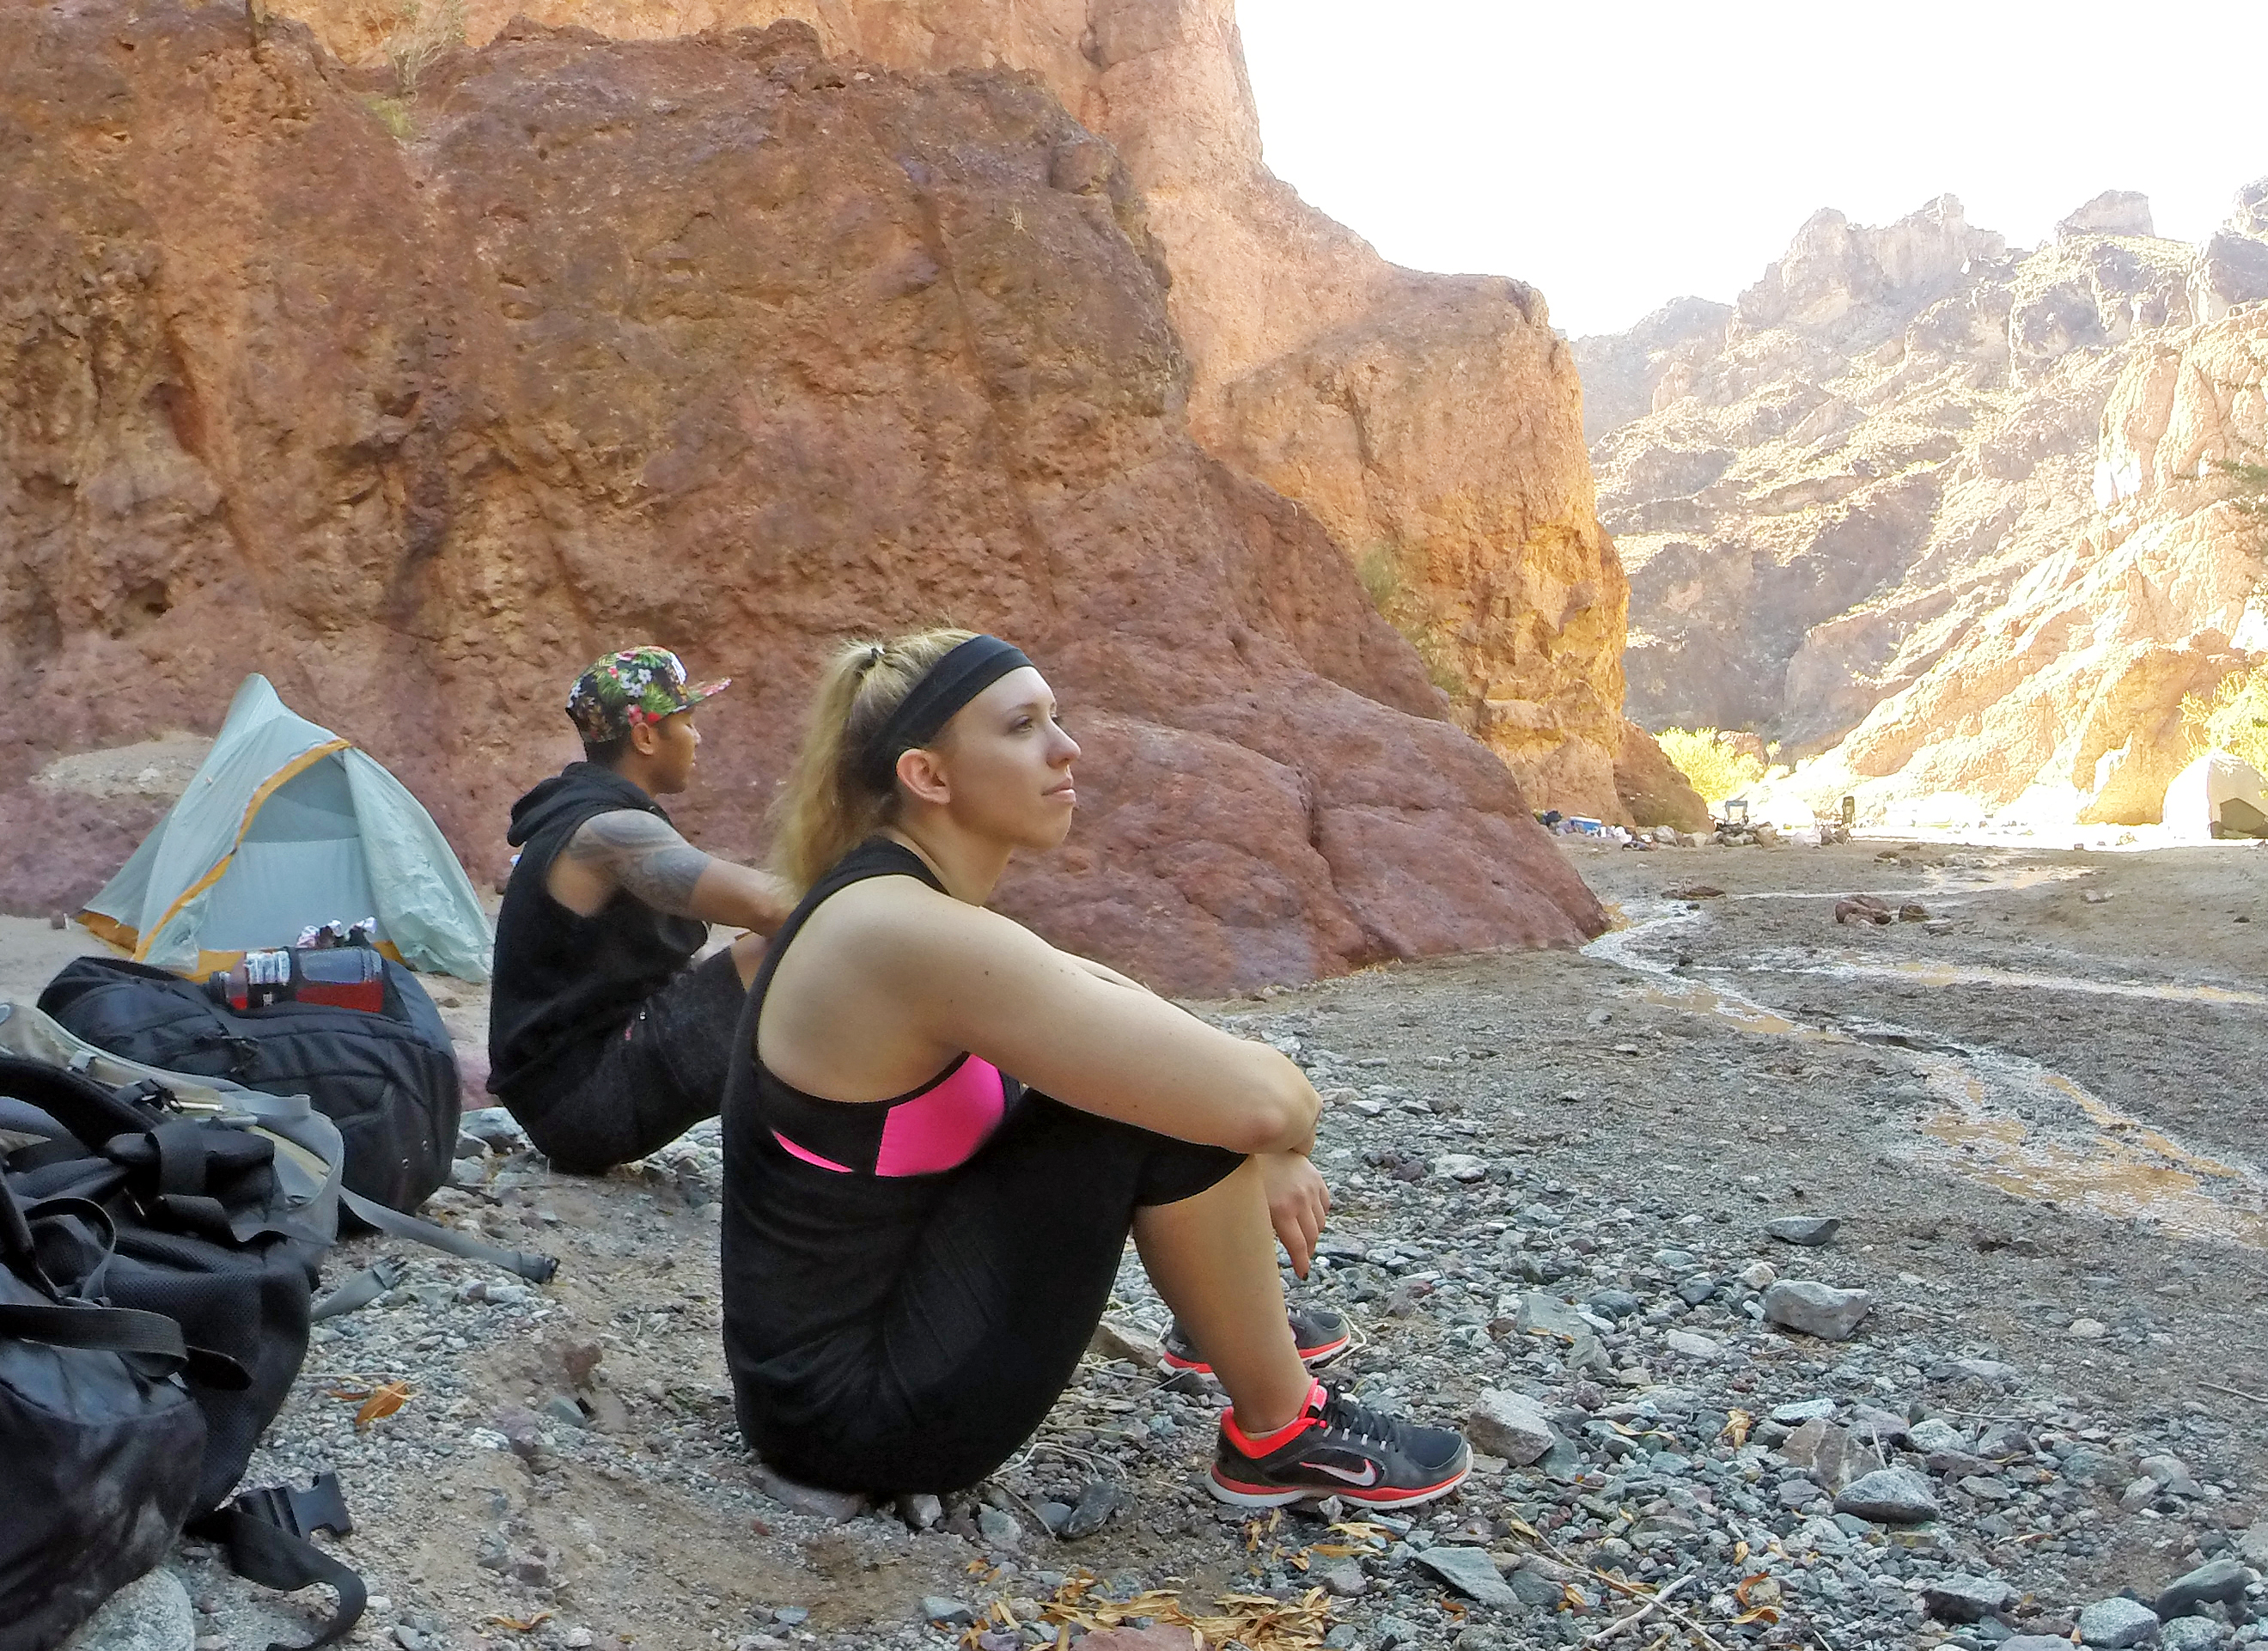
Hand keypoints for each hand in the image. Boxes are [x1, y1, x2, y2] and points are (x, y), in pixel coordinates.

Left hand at [1257, 1151, 1329, 1277]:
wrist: (1255, 1143)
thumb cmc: (1247, 1177)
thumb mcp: (1251, 1206)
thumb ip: (1262, 1229)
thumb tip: (1264, 1253)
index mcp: (1281, 1210)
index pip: (1298, 1245)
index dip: (1301, 1262)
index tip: (1302, 1273)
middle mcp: (1300, 1200)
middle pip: (1312, 1236)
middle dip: (1307, 1250)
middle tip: (1301, 1257)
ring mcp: (1310, 1187)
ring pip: (1321, 1222)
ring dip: (1314, 1232)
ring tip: (1303, 1236)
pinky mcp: (1316, 1177)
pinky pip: (1325, 1204)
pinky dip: (1320, 1213)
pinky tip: (1309, 1215)